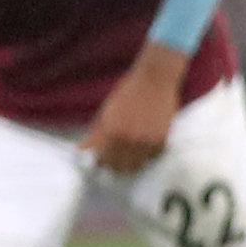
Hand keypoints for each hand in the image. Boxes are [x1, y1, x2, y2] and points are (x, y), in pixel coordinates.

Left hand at [78, 46, 186, 175]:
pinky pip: (154, 156)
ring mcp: (146, 140)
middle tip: (118, 163)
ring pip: (138, 165)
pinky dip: (150, 155)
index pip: (103, 160)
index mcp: (110, 131)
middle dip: (117, 166)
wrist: (155, 79)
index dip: (102, 163)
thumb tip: (82, 150)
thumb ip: (96, 133)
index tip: (103, 163)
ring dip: (134, 163)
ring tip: (133, 158)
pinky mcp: (162, 138)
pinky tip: (147, 149)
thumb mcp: (106, 111)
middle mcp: (127, 139)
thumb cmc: (127, 92)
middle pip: (120, 166)